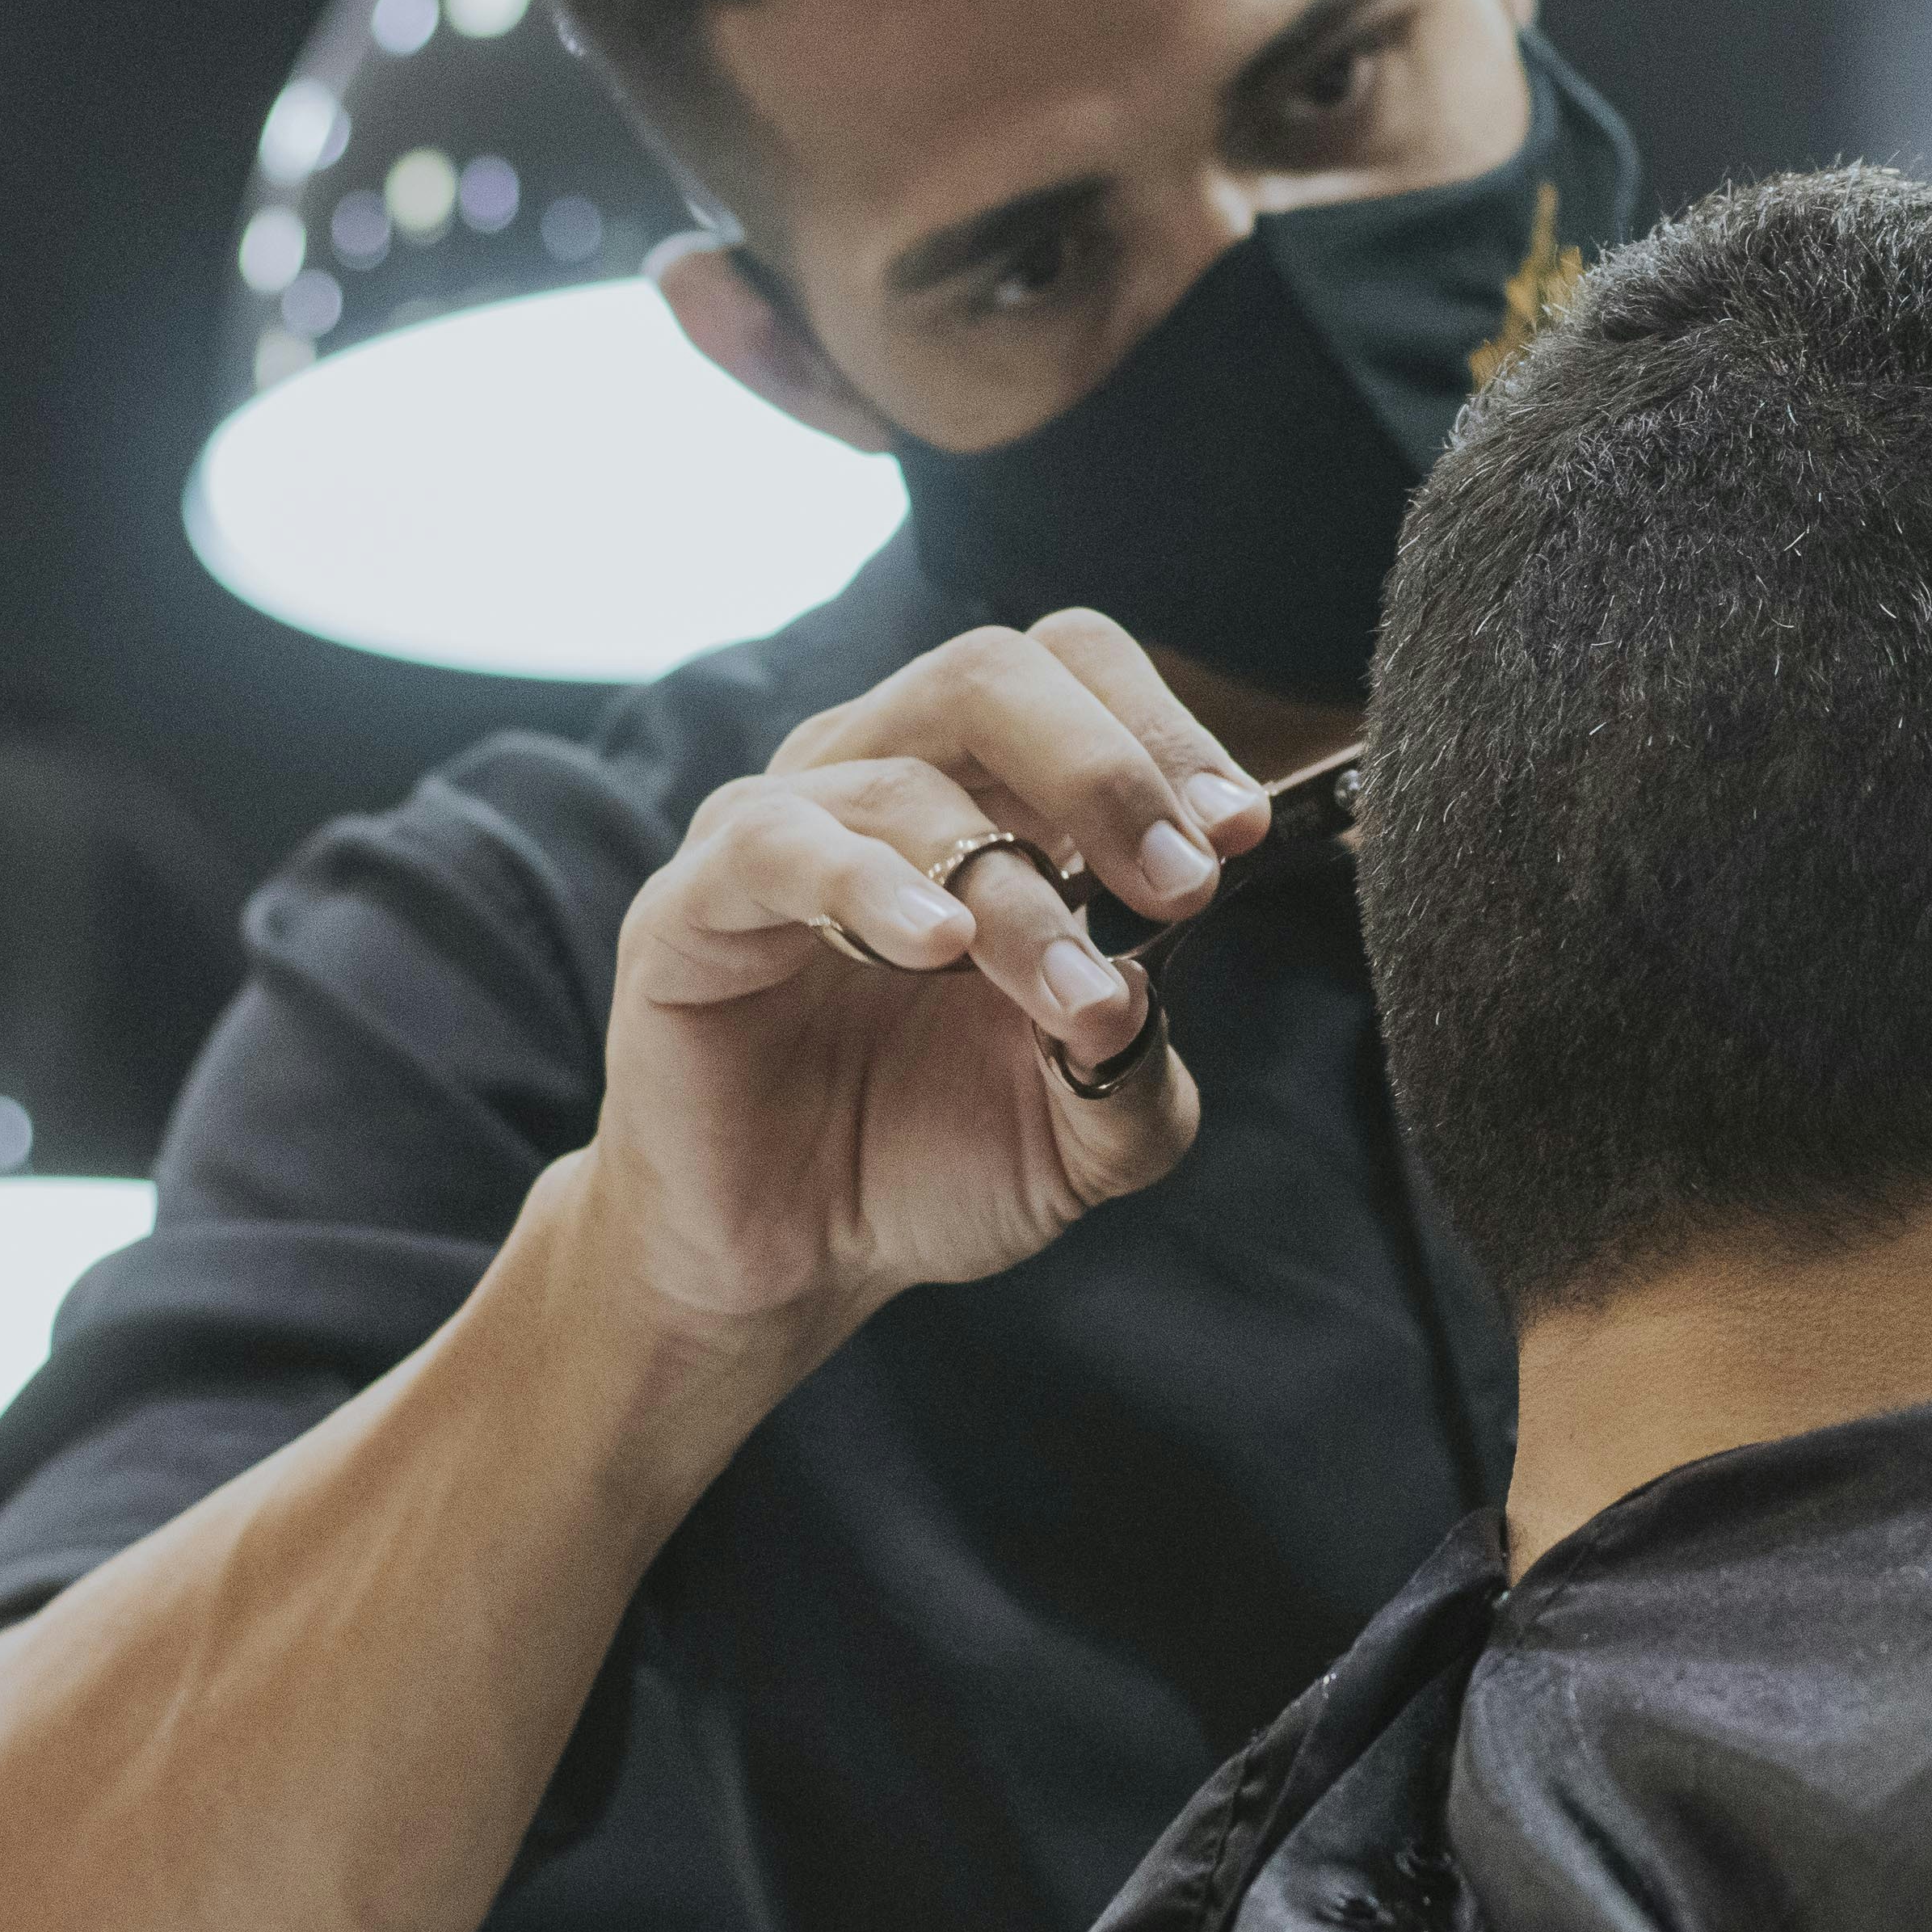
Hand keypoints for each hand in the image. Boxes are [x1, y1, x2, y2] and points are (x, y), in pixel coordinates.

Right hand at [564, 611, 1272, 1383]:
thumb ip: (1141, 1070)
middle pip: (992, 673)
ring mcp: (781, 830)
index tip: (1240, 831)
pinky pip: (776, 844)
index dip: (1166, 729)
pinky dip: (870, 886)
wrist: (789, 1262)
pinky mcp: (690, 904)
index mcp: (986, 795)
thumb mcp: (1084, 1133)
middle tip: (1181, 883)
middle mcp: (881, 778)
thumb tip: (1147, 991)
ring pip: (906, 781)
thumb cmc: (933, 1158)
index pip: (1073, 669)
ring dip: (1018, 890)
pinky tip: (936, 948)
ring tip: (1075, 996)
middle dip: (1108, 768)